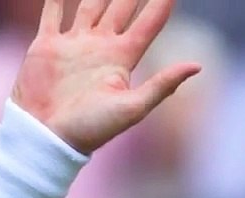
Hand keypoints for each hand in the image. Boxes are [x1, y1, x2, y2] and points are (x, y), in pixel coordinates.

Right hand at [12, 0, 201, 153]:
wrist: (46, 138)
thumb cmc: (90, 129)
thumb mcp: (132, 108)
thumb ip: (162, 85)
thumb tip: (198, 66)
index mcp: (122, 58)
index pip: (149, 22)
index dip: (162, 3)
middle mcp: (100, 46)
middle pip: (121, 6)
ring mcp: (74, 44)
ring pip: (90, 4)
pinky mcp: (47, 46)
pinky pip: (52, 13)